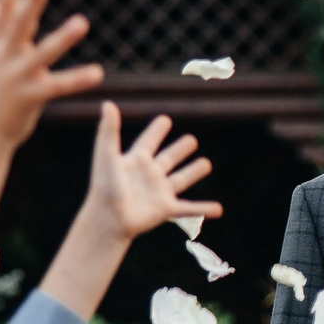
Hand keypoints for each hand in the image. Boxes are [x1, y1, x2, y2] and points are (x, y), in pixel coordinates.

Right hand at [0, 0, 103, 147]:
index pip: (5, 11)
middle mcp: (5, 57)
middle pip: (19, 24)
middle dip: (31, 1)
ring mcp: (17, 77)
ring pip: (43, 54)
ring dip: (63, 38)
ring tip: (82, 22)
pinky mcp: (31, 97)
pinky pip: (59, 86)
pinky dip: (78, 80)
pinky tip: (98, 72)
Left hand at [39, 104, 226, 318]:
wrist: (108, 219)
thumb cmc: (104, 187)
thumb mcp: (107, 155)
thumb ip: (109, 130)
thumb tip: (108, 104)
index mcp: (135, 160)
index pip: (148, 141)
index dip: (156, 131)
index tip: (165, 120)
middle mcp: (149, 175)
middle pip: (168, 158)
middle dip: (180, 150)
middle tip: (192, 140)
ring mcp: (159, 192)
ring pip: (181, 179)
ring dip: (194, 172)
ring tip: (207, 164)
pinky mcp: (166, 209)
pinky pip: (190, 208)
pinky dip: (205, 208)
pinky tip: (219, 209)